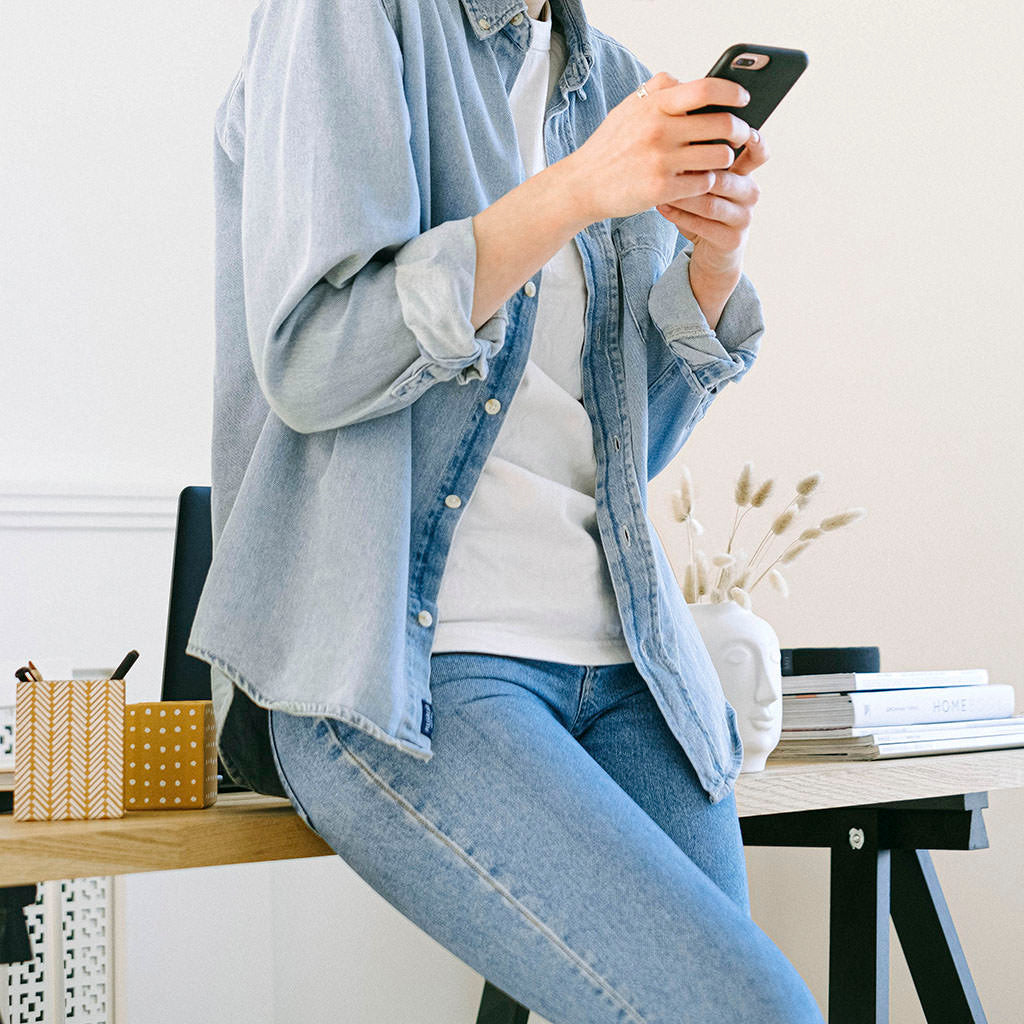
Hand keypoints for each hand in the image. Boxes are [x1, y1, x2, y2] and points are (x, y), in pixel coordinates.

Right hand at [567, 71, 751, 224]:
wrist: (583, 185)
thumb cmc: (609, 146)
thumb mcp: (628, 108)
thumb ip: (658, 90)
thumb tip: (688, 82)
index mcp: (653, 106)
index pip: (706, 89)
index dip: (732, 92)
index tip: (743, 99)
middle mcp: (658, 131)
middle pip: (721, 125)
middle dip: (739, 130)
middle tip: (741, 135)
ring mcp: (660, 161)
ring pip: (718, 157)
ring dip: (725, 159)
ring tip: (718, 160)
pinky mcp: (661, 190)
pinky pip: (703, 183)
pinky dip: (706, 182)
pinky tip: (699, 181)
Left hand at [656, 128, 770, 283]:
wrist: (711, 252)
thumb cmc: (703, 209)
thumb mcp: (703, 183)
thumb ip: (698, 162)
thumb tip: (678, 132)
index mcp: (746, 174)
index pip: (759, 153)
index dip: (753, 140)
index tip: (736, 129)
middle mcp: (750, 193)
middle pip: (724, 179)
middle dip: (693, 174)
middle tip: (666, 165)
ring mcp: (744, 218)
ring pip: (711, 203)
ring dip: (683, 196)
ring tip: (660, 189)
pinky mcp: (733, 240)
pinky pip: (704, 225)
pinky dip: (680, 216)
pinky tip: (662, 207)